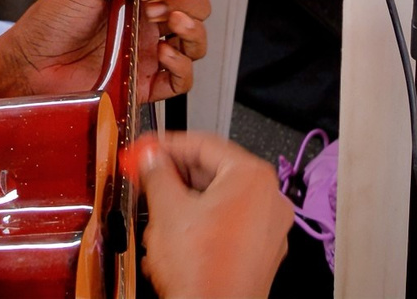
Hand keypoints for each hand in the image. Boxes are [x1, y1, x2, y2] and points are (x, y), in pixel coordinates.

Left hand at [1, 0, 208, 103]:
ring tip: (170, 26)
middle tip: (154, 8)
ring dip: (193, 31)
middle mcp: (146, 23)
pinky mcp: (143, 83)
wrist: (30, 64)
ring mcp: (147, 53)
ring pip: (194, 43)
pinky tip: (163, 54)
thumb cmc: (49, 23)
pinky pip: (181, 80)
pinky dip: (182, 66)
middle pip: (194, 9)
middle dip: (186, 4)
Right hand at [127, 132, 294, 298]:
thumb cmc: (202, 272)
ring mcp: (268, 229)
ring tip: (157, 215)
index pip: (205, 145)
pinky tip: (175, 240)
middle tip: (148, 177)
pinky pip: (228, 227)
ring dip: (185, 206)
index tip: (148, 148)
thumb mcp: (167, 211)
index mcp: (253, 178)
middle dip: (176, 178)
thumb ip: (157, 175)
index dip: (168, 145)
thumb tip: (151, 159)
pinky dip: (201, 227)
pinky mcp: (260, 253)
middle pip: (214, 174)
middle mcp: (269, 200)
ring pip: (219, 203)